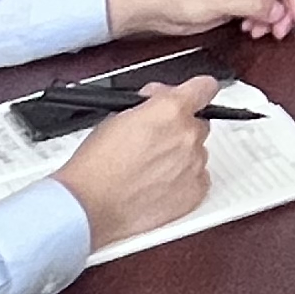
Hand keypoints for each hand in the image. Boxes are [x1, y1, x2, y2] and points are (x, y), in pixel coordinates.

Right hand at [55, 79, 218, 250]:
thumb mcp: (117, 117)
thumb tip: (158, 100)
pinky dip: (183, 180)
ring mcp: (194, 165)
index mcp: (171, 110)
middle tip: (154, 142)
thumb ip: (150, 105)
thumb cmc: (96, 165)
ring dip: (180, 156)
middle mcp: (188, 135)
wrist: (89, 206)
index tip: (195, 96)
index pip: (204, 87)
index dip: (197, 91)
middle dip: (179, 129)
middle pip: (198, 124)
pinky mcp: (195, 192)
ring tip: (150, 169)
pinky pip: (198, 179)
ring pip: (197, 153)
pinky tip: (158, 184)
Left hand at [108, 0, 294, 43]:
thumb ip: (256, 5)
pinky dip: (259, 21)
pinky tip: (251, 29)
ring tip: (262, 30)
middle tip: (280, 29)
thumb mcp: (223, 0)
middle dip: (283, 11)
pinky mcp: (233, 1)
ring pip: (271, 1)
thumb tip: (279, 10)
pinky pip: (257, 10)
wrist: (155, 5)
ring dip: (270, 18)